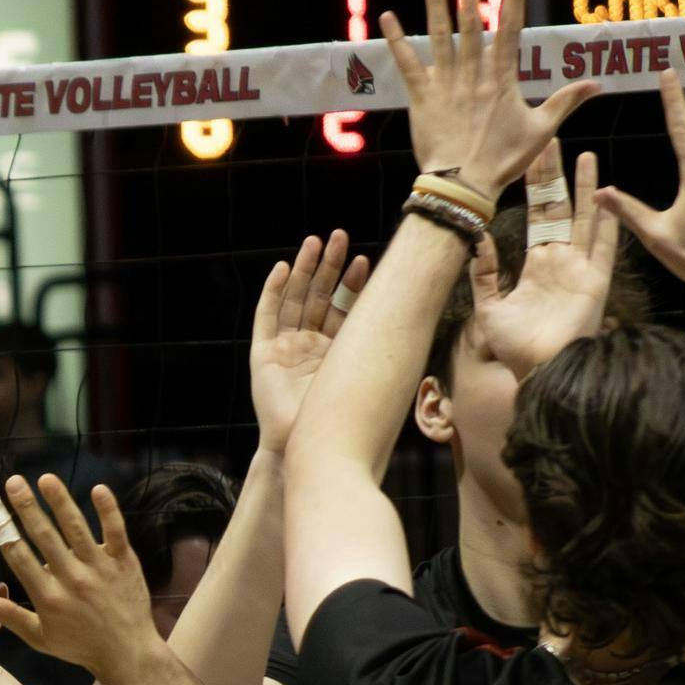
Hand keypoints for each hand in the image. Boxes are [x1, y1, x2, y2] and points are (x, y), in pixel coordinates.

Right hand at [0, 474, 160, 676]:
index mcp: (48, 599)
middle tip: (14, 482)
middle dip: (27, 507)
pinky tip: (98, 489)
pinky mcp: (124, 562)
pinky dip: (107, 510)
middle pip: (44, 537)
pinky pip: (115, 531)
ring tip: (46, 478)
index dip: (4, 531)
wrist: (128, 654)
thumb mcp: (41, 638)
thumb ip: (11, 617)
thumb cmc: (81, 646)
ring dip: (60, 501)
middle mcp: (72, 580)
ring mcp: (99, 569)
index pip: (20, 558)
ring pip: (76, 529)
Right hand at [250, 230, 370, 454]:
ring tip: (315, 242)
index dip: (352, 283)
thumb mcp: (367, 375)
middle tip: (340, 237)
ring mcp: (285, 348)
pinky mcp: (262, 355)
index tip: (365, 259)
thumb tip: (421, 320)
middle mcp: (309, 345)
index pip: (343, 307)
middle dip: (329, 267)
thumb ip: (382, 348)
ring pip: (295, 299)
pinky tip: (284, 268)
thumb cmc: (343, 420)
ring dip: (304, 270)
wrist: (309, 447)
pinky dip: (274, 291)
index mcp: (335, 350)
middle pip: (319, 297)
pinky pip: (266, 316)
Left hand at [379, 0, 597, 198]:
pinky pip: (408, 64)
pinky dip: (398, 41)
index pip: (510, 30)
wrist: (463, 185)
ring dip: (436, 3)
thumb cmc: (502, 161)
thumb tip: (597, 85)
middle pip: (471, 24)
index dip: (512, 0)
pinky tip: (388, 17)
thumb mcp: (541, 130)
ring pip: (440, 36)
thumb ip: (566, 101)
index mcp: (502, 79)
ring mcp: (446, 84)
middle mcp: (473, 75)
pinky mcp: (422, 98)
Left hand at [470, 142, 618, 378]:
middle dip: (555, 175)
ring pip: (584, 217)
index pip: (537, 216)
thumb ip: (483, 274)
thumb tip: (476, 240)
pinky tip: (609, 195)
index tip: (533, 157)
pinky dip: (607, 221)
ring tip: (585, 155)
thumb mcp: (489, 307)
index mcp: (537, 265)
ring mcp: (580, 268)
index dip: (535, 187)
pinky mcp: (596, 280)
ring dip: (585, 187)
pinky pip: (603, 245)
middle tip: (551, 140)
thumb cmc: (515, 348)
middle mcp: (561, 261)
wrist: (539, 370)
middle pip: (559, 207)